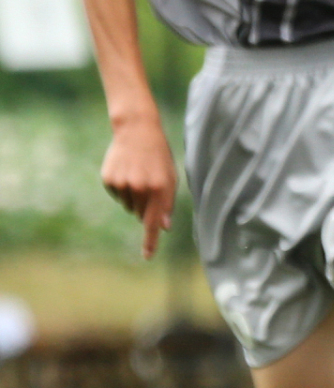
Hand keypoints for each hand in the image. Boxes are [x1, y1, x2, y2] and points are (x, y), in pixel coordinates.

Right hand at [100, 110, 176, 258]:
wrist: (137, 131)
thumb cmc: (159, 157)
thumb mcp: (171, 177)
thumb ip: (167, 203)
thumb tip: (164, 227)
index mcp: (160, 188)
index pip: (153, 221)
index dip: (150, 240)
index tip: (147, 256)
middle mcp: (140, 188)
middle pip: (141, 214)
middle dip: (146, 205)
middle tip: (149, 183)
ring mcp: (123, 184)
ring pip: (129, 205)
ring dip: (134, 196)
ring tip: (138, 174)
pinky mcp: (109, 180)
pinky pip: (117, 195)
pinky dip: (122, 188)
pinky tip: (126, 171)